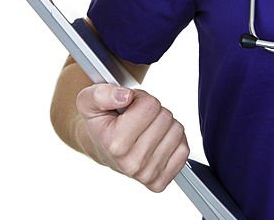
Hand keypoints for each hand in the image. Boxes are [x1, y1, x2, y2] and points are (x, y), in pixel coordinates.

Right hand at [75, 84, 189, 192]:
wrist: (101, 148)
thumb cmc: (100, 125)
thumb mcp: (89, 101)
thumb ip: (103, 93)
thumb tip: (125, 96)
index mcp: (115, 144)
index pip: (150, 106)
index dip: (141, 99)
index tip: (130, 106)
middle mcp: (132, 163)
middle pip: (165, 117)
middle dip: (154, 111)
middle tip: (138, 118)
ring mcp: (147, 174)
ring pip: (176, 131)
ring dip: (164, 125)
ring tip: (146, 128)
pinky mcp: (160, 181)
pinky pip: (183, 149)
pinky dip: (174, 140)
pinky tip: (157, 140)